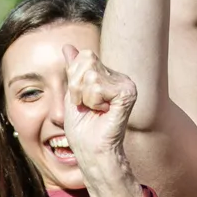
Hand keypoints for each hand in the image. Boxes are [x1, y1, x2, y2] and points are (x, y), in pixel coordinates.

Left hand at [62, 46, 137, 169]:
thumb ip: (73, 70)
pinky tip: (102, 112)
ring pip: (91, 74)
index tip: (80, 99)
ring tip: (94, 110)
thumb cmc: (82, 128)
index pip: (85, 56)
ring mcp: (126, 84)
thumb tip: (68, 46)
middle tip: (86, 106)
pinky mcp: (128, 93)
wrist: (90, 149)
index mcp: (109, 76)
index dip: (74, 78)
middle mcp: (120, 77)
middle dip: (77, 86)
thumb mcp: (72, 93)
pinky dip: (93, 101)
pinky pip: (97, 87)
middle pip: (87, 60)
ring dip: (84, 96)